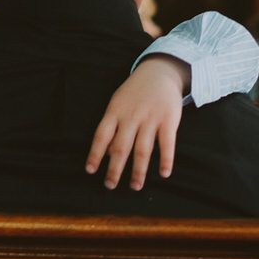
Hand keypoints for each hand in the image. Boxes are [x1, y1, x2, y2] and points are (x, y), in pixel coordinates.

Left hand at [85, 55, 188, 189]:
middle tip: (109, 185)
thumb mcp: (118, 102)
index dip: (95, 154)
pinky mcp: (168, 120)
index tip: (90, 170)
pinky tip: (164, 173)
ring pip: (142, 149)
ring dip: (138, 170)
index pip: (102, 135)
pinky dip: (166, 159)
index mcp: (115, 112)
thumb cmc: (135, 92)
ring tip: (135, 186)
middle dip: (114, 168)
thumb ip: (112, 125)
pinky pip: (167, 143)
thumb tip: (106, 152)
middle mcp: (131, 116)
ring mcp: (150, 118)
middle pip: (121, 147)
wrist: (159, 72)